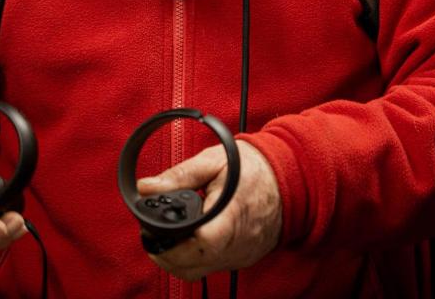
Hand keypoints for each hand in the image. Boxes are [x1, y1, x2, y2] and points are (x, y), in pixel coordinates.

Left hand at [138, 140, 281, 281]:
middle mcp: (238, 243)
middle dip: (166, 255)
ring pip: (201, 272)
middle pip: (194, 266)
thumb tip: (146, 187)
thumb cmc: (252, 168)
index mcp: (231, 216)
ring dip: (179, 261)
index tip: (151, 235)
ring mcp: (241, 255)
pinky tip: (189, 241)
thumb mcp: (213, 161)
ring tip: (167, 239)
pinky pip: (214, 267)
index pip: (201, 244)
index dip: (171, 245)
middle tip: (151, 237)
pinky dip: (196, 259)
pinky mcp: (243, 258)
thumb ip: (179, 175)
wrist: (288, 179)